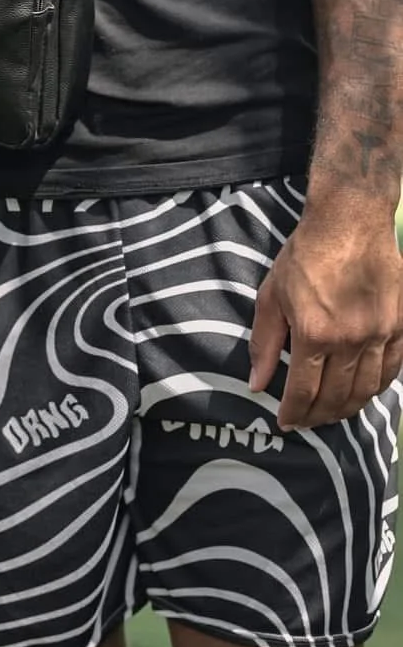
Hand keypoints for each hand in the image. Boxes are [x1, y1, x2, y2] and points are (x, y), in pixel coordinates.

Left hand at [249, 205, 402, 428]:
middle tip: (307, 423)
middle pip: (336, 397)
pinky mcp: (399, 327)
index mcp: (314, 334)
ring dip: (347, 409)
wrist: (350, 224)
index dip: (293, 413)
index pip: (304, 391)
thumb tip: (257, 384)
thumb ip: (264, 343)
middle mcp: (350, 340)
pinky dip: (376, 389)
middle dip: (318, 417)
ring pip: (366, 390)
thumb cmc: (304, 257)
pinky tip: (363, 393)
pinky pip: (391, 371)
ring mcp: (379, 335)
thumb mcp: (272, 296)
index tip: (285, 423)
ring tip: (332, 414)